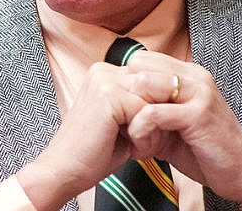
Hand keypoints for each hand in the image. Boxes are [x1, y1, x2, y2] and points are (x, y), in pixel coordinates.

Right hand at [16, 62, 148, 210]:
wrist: (65, 171)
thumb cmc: (94, 152)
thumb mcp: (124, 122)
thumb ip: (142, 105)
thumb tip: (177, 98)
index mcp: (105, 73)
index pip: (152, 81)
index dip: (157, 110)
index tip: (150, 135)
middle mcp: (103, 71)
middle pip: (156, 87)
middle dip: (159, 118)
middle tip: (147, 144)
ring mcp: (104, 80)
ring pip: (154, 99)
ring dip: (154, 128)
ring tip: (140, 147)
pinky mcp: (108, 95)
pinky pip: (147, 111)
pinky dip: (146, 136)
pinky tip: (133, 149)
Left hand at [124, 52, 241, 209]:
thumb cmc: (204, 149)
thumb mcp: (171, 122)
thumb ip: (148, 107)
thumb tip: (115, 101)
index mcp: (187, 73)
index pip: (140, 59)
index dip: (126, 84)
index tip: (125, 113)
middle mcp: (194, 76)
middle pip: (138, 66)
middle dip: (126, 96)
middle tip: (127, 126)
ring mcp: (198, 92)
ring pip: (143, 83)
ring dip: (131, 114)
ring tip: (136, 140)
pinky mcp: (198, 114)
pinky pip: (153, 113)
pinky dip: (140, 131)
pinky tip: (143, 149)